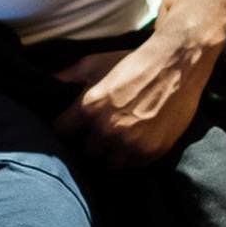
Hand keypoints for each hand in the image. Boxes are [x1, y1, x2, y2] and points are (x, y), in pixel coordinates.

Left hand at [53, 24, 215, 166]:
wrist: (178, 62)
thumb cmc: (133, 61)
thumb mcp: (94, 63)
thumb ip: (67, 76)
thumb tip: (47, 81)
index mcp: (88, 108)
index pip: (61, 133)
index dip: (65, 131)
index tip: (72, 129)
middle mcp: (106, 130)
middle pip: (86, 151)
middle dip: (91, 142)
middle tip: (101, 132)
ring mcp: (130, 143)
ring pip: (109, 164)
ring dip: (111, 154)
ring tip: (118, 140)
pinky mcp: (151, 151)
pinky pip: (133, 165)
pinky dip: (133, 156)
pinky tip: (137, 140)